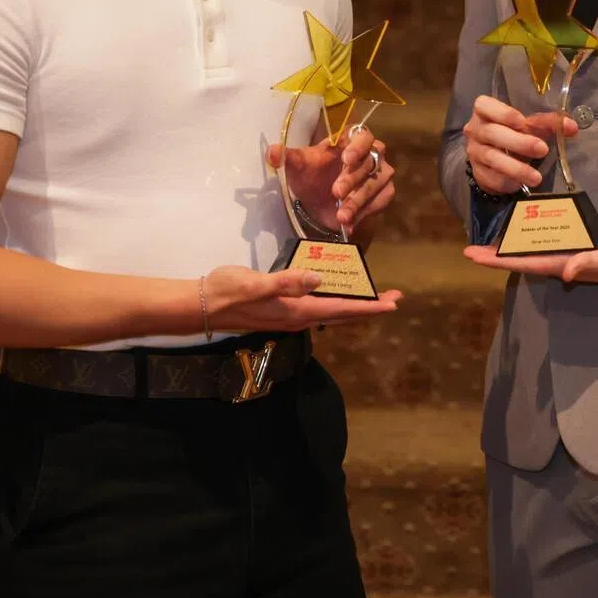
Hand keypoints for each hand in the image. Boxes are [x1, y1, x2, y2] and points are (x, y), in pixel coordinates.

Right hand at [203, 264, 401, 330]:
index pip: (342, 310)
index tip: (393, 303)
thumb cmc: (228, 291)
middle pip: (343, 315)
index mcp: (297, 310)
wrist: (202, 305)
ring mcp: (290, 316)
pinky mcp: (283, 311)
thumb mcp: (255, 283)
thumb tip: (317, 280)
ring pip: (332, 314)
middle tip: (394, 299)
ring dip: (356, 307)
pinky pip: (319, 310)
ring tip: (374, 299)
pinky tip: (337, 296)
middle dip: (370, 308)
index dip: (369, 307)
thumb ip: (285, 282)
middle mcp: (298, 317)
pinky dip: (337, 304)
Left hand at [266, 125, 394, 236]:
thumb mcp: (297, 168)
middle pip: (369, 161)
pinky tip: (349, 223)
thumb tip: (272, 152)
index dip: (357, 146)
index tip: (345, 159)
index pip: (362, 135)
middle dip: (352, 179)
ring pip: (376, 183)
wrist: (318, 204)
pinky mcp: (383, 194)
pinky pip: (380, 201)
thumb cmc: (311, 177)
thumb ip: (287, 158)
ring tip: (341, 216)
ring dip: (358, 200)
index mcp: (350, 140)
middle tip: (336, 192)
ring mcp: (380, 174)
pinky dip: (364, 213)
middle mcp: (371, 153)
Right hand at [463, 95, 576, 194]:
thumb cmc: (513, 134)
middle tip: (542, 149)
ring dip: (516, 167)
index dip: (503, 113)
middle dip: (518, 142)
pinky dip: (507, 180)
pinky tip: (521, 184)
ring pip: (492, 158)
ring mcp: (474, 152)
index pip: (484, 105)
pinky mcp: (478, 172)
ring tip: (536, 177)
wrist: (495, 159)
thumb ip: (548, 123)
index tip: (523, 121)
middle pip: (492, 133)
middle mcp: (475, 130)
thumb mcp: (529, 125)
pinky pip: (491, 177)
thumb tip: (571, 127)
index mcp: (485, 111)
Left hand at [463, 233, 597, 287]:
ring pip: (532, 251)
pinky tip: (524, 231)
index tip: (472, 255)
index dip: (497, 260)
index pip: (524, 262)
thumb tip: (565, 271)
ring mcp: (570, 255)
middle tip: (469, 249)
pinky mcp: (579, 246)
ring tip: (489, 242)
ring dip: (510, 248)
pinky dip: (531, 238)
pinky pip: (548, 243)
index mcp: (566, 265)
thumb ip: (590, 263)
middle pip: (521, 258)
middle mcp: (563, 262)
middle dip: (496, 255)